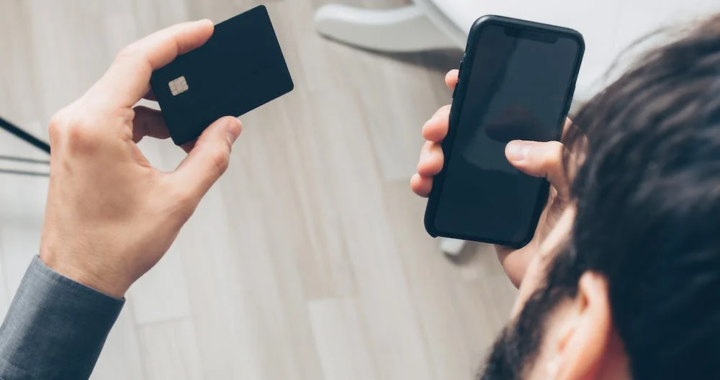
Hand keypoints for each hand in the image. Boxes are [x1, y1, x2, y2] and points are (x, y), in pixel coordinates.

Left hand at [40, 20, 242, 297]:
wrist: (79, 277)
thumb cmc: (115, 245)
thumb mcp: (177, 198)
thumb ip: (210, 155)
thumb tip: (229, 127)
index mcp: (96, 126)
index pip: (138, 61)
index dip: (177, 40)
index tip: (205, 32)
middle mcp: (76, 120)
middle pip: (131, 73)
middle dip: (176, 74)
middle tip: (210, 75)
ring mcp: (72, 131)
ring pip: (124, 95)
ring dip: (162, 104)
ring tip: (195, 126)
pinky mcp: (75, 143)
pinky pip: (115, 114)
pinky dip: (146, 120)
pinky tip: (171, 138)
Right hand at [411, 70, 571, 286]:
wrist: (569, 294)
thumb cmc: (590, 242)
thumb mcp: (585, 191)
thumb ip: (559, 160)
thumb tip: (515, 148)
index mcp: (554, 149)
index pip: (518, 107)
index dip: (487, 91)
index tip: (461, 81)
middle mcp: (527, 163)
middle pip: (478, 129)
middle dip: (451, 124)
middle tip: (435, 130)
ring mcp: (503, 188)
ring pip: (460, 157)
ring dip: (436, 154)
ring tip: (427, 166)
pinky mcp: (486, 213)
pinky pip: (452, 191)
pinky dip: (433, 185)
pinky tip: (424, 185)